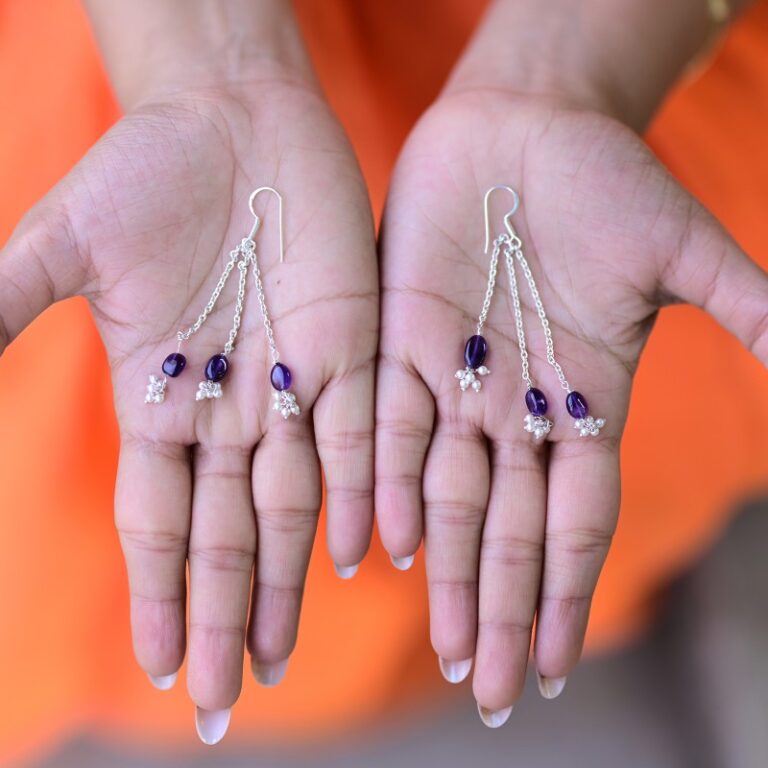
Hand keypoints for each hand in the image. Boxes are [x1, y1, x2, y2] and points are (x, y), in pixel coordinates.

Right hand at [0, 79, 376, 719]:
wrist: (235, 122)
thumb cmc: (146, 173)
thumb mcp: (63, 245)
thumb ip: (4, 310)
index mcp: (161, 398)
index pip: (158, 519)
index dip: (157, 594)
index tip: (158, 665)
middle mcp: (231, 408)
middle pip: (225, 531)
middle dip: (220, 613)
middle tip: (222, 700)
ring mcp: (295, 383)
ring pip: (293, 502)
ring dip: (284, 579)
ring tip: (276, 654)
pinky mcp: (353, 347)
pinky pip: (359, 434)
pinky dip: (358, 492)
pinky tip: (358, 554)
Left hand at [376, 87, 767, 718]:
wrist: (522, 126)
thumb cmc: (606, 179)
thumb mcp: (680, 245)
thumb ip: (744, 305)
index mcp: (585, 399)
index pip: (577, 518)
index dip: (565, 589)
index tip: (551, 663)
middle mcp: (516, 407)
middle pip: (507, 527)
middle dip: (498, 607)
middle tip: (487, 688)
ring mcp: (455, 378)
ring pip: (445, 493)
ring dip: (443, 569)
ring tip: (441, 646)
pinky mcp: (399, 339)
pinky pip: (388, 424)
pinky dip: (384, 481)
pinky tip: (378, 542)